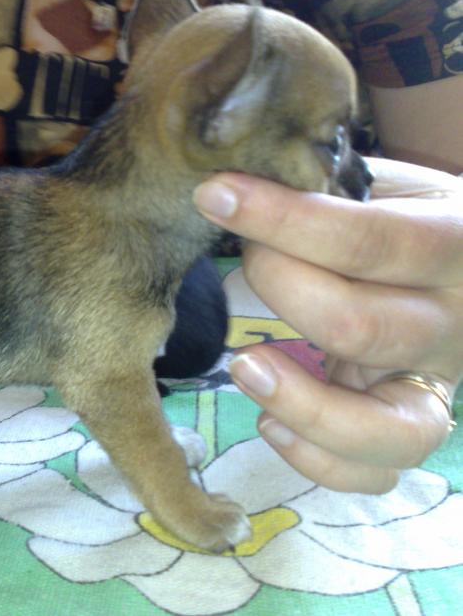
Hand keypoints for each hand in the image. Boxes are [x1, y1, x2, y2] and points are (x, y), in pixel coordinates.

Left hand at [193, 157, 462, 492]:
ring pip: (389, 428)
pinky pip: (377, 473)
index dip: (283, 219)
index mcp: (455, 244)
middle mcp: (457, 322)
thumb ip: (330, 186)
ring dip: (300, 401)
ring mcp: (440, 386)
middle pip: (363, 326)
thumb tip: (240, 177)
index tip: (213, 194)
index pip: (368, 238)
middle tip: (243, 261)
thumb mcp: (384, 184)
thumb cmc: (403, 217)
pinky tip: (268, 421)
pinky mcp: (413, 429)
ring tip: (244, 366)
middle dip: (280, 288)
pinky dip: (317, 459)